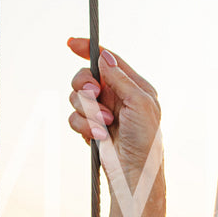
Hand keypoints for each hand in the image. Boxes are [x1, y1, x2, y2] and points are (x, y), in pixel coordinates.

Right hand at [66, 38, 164, 216]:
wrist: (134, 173)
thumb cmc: (146, 139)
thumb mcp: (140, 104)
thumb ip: (121, 79)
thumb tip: (104, 57)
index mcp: (133, 86)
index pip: (108, 60)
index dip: (89, 49)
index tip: (71, 43)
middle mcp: (116, 96)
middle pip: (85, 77)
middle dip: (84, 86)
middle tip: (93, 96)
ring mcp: (102, 112)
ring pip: (76, 98)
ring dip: (88, 111)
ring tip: (105, 125)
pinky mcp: (90, 128)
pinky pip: (73, 118)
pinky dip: (84, 126)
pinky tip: (98, 137)